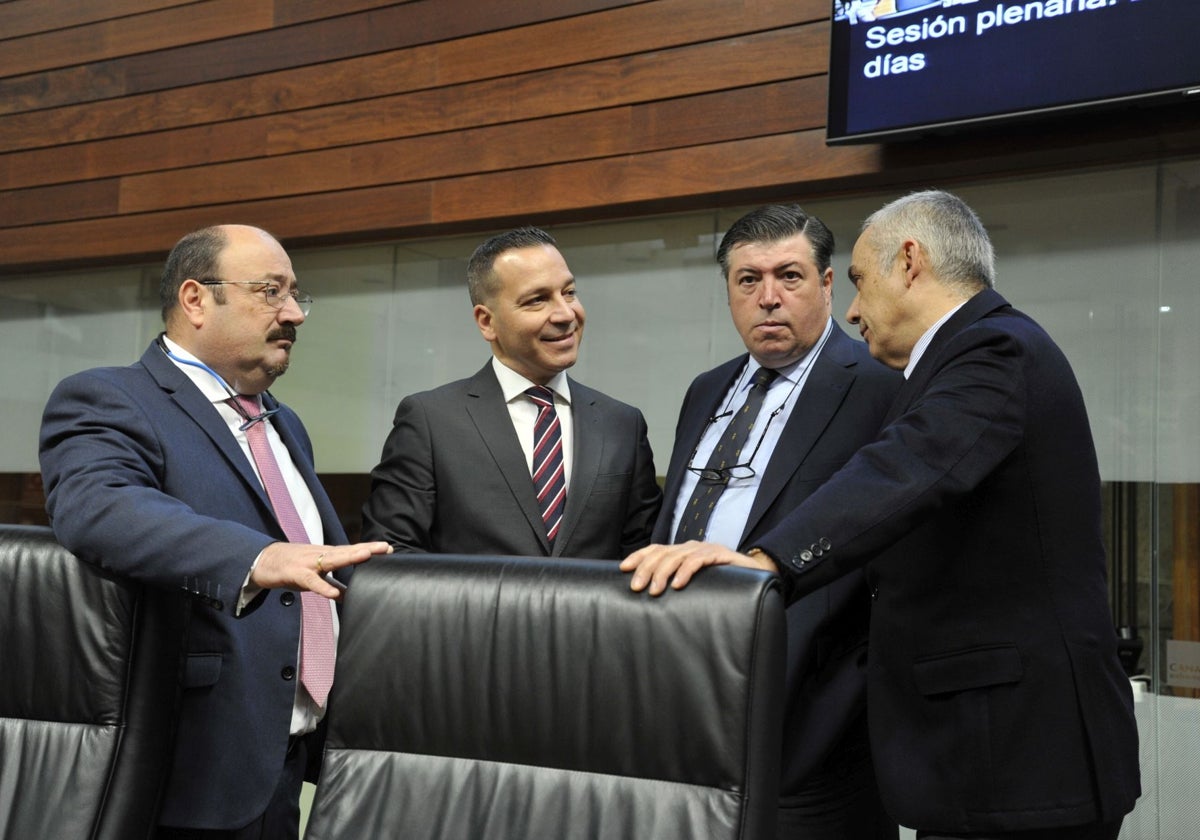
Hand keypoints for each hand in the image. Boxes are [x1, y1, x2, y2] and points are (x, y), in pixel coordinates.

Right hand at [252, 541, 391, 600]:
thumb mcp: (316, 576)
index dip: (369, 549)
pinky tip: (334, 593)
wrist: (263, 562)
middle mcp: (320, 556)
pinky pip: (311, 581)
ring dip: (348, 558)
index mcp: (326, 555)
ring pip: (331, 560)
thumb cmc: (292, 567)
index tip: (389, 549)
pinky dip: (322, 587)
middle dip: (366, 549)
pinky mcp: (296, 574)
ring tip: (366, 556)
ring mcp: (308, 563)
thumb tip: (350, 595)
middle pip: (346, 551)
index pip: (351, 550)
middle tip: (386, 548)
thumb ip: (333, 584)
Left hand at [619, 541, 776, 595]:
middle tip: (636, 587)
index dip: (638, 556)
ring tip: (655, 590)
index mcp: (683, 552)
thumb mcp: (695, 584)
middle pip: (662, 553)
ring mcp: (706, 549)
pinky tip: (679, 584)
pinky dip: (687, 571)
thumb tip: (651, 597)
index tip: (622, 568)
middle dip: (646, 569)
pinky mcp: (721, 555)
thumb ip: (677, 584)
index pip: (656, 549)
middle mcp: (692, 547)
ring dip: (663, 573)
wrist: (757, 577)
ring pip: (678, 556)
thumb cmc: (722, 584)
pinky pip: (699, 560)